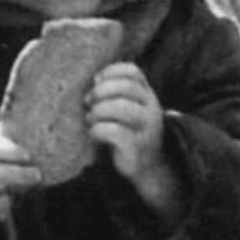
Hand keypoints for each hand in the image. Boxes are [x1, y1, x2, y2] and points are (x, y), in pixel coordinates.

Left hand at [88, 62, 181, 220]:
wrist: (146, 167)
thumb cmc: (128, 133)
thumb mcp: (128, 108)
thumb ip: (116, 93)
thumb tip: (93, 82)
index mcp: (147, 95)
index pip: (133, 72)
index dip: (111, 72)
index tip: (96, 81)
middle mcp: (151, 108)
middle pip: (126, 87)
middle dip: (101, 91)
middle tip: (88, 102)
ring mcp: (145, 128)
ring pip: (122, 107)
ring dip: (99, 111)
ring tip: (91, 119)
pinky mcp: (135, 147)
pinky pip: (114, 131)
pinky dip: (97, 130)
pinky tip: (94, 134)